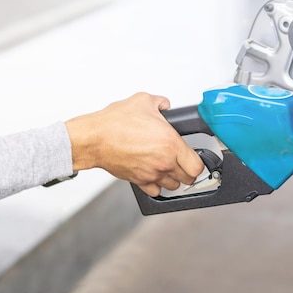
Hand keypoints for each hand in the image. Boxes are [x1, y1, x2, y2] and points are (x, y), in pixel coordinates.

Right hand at [65, 93, 203, 196]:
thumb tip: (164, 105)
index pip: (197, 166)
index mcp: (171, 144)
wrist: (94, 138)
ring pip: (172, 186)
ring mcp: (151, 174)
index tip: (195, 158)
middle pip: (188, 179)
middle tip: (183, 163)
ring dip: (173, 178)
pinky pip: (155, 190)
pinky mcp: (138, 181)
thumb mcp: (143, 101)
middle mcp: (164, 162)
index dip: (199, 163)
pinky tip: (154, 174)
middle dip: (188, 171)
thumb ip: (160, 102)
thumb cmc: (115, 123)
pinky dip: (156, 185)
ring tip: (168, 167)